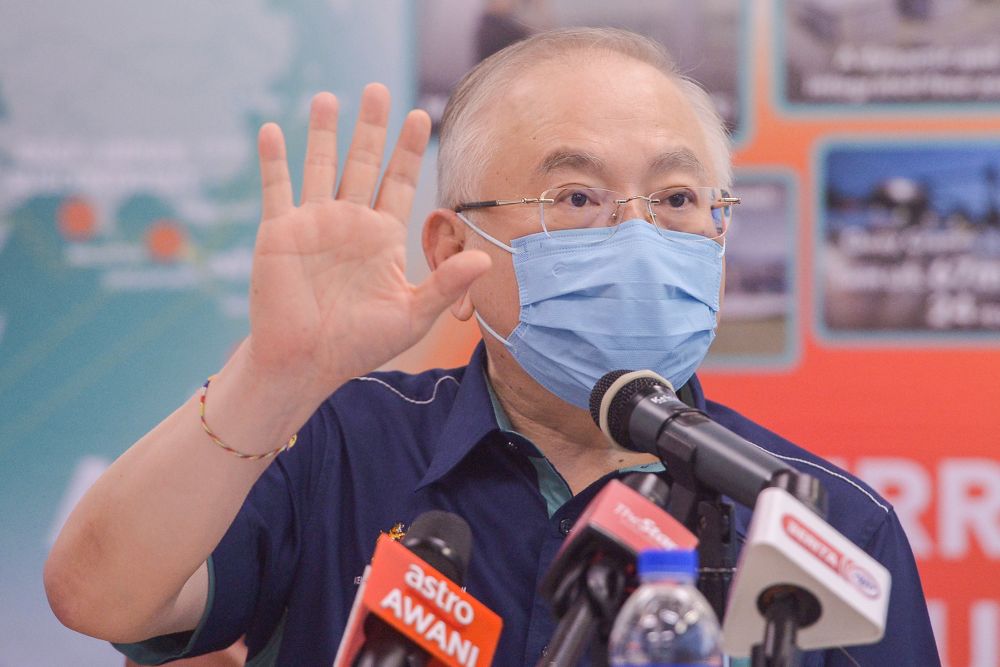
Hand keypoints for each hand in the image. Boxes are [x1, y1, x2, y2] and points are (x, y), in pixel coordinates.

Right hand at [245, 85, 490, 396]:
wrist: (306, 364)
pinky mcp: (279, 233)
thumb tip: (487, 259)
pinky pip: (275, 189)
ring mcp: (313, 224)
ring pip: (319, 166)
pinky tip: (271, 130)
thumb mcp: (411, 315)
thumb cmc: (359, 345)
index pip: (398, 181)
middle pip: (362, 163)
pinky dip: (273, 160)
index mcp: (382, 237)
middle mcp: (349, 222)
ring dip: (321, 132)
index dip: (407, 149)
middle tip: (378, 90)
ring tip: (327, 97)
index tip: (420, 114)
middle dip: (370, 127)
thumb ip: (445, 284)